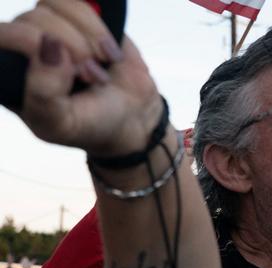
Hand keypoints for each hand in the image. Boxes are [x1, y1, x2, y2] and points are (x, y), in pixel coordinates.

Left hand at [1, 4, 161, 156]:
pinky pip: (80, 3)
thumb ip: (43, 91)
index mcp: (9, 70)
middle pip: (35, 19)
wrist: (133, 118)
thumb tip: (49, 43)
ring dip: (90, 38)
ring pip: (57, 5)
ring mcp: (52, 28)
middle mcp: (25, 45)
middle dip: (74, 49)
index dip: (38, 48)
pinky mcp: (78, 19)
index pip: (5, 36)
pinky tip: (109, 52)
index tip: (73, 74)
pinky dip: (100, 27)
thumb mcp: (59, 122)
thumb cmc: (90, 124)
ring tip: (101, 65)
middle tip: (91, 77)